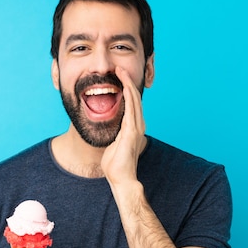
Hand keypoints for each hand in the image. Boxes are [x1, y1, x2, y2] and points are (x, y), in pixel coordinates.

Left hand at [101, 66, 146, 185]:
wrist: (121, 179)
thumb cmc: (115, 165)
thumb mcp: (113, 144)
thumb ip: (114, 134)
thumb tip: (109, 129)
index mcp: (133, 127)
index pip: (131, 103)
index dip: (126, 88)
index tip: (117, 76)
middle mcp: (137, 125)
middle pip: (134, 98)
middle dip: (127, 81)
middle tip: (119, 67)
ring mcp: (136, 128)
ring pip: (134, 100)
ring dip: (128, 84)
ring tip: (121, 71)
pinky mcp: (132, 132)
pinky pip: (131, 109)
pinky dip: (129, 96)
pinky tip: (125, 86)